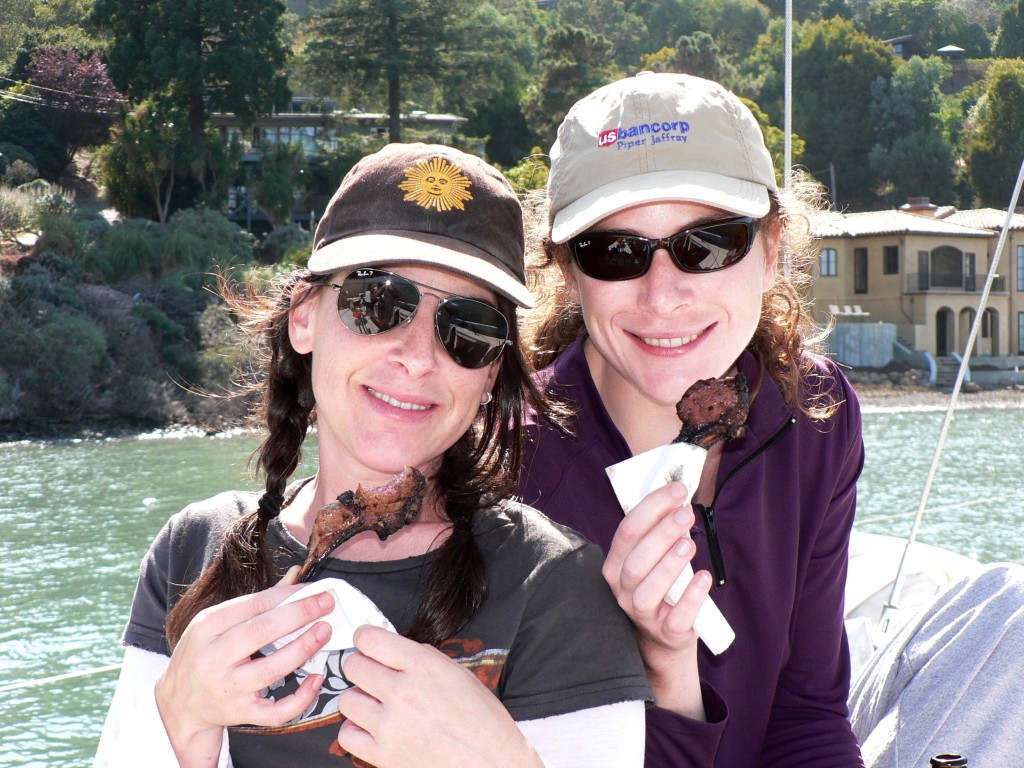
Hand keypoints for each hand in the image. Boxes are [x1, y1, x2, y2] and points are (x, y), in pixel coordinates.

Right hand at [154, 566, 334, 766]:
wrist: (178, 703)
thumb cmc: (204, 653)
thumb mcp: (217, 622)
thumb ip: (258, 600)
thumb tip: (295, 574)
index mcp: (206, 627)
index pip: (253, 604)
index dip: (288, 595)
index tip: (315, 589)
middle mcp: (212, 657)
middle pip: (260, 632)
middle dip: (299, 614)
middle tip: (326, 604)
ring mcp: (225, 688)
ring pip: (270, 669)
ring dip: (303, 648)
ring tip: (324, 631)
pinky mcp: (239, 713)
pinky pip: (275, 711)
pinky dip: (300, 698)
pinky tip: (316, 680)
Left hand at [336, 626, 542, 767]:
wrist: (494, 764)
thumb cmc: (484, 722)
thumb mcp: (460, 676)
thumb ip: (424, 660)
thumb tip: (395, 652)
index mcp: (424, 666)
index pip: (371, 640)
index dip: (365, 638)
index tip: (366, 642)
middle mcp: (404, 691)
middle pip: (353, 666)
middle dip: (362, 667)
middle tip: (373, 675)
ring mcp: (391, 725)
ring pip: (347, 700)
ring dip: (359, 700)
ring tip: (376, 705)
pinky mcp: (384, 755)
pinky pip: (347, 735)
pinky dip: (356, 731)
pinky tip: (373, 729)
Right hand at [602, 481, 710, 717]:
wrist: (662, 638)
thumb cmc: (660, 587)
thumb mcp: (651, 559)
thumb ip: (660, 532)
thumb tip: (680, 498)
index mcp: (616, 564)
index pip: (627, 530)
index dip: (651, 507)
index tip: (677, 489)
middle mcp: (622, 589)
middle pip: (636, 559)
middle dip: (661, 532)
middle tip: (686, 513)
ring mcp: (642, 613)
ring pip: (648, 588)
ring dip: (669, 563)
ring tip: (690, 543)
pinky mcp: (666, 633)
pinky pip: (677, 617)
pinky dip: (691, 597)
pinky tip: (704, 578)